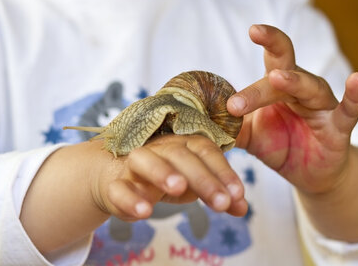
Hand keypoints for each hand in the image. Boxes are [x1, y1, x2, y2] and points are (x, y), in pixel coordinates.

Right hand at [91, 134, 247, 221]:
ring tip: (179, 189)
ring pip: (144, 160)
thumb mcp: (194, 185)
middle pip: (179, 155)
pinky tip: (144, 212)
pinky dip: (130, 199)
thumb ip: (218, 195)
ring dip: (162, 173)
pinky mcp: (114, 184)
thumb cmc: (166, 178)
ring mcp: (134, 164)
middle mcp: (159, 149)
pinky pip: (119, 188)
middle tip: (221, 202)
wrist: (119, 178)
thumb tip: (242, 208)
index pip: (205, 150)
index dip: (223, 171)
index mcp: (182, 144)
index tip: (238, 195)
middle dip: (202, 178)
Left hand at [227, 25, 357, 194]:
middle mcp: (302, 89)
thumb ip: (229, 126)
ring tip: (276, 78)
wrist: (310, 174)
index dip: (267, 39)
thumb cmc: (279, 145)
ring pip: (310, 87)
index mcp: (279, 86)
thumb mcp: (250, 136)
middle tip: (242, 88)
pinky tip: (357, 80)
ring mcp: (322, 106)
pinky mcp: (339, 128)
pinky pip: (349, 110)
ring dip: (293, 82)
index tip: (252, 29)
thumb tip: (198, 118)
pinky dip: (353, 96)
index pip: (274, 56)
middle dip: (266, 72)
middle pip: (286, 70)